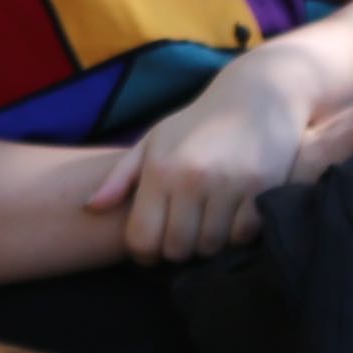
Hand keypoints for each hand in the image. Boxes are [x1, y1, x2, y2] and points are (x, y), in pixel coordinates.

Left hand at [88, 59, 308, 260]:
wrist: (257, 98)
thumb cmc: (197, 124)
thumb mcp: (153, 141)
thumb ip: (121, 177)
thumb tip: (91, 207)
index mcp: (160, 169)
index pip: (142, 236)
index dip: (142, 253)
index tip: (148, 252)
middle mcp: (192, 179)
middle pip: (177, 248)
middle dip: (175, 251)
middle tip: (179, 239)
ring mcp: (229, 186)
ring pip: (211, 246)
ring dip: (206, 244)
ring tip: (205, 227)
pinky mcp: (262, 192)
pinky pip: (243, 236)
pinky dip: (236, 236)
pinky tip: (231, 220)